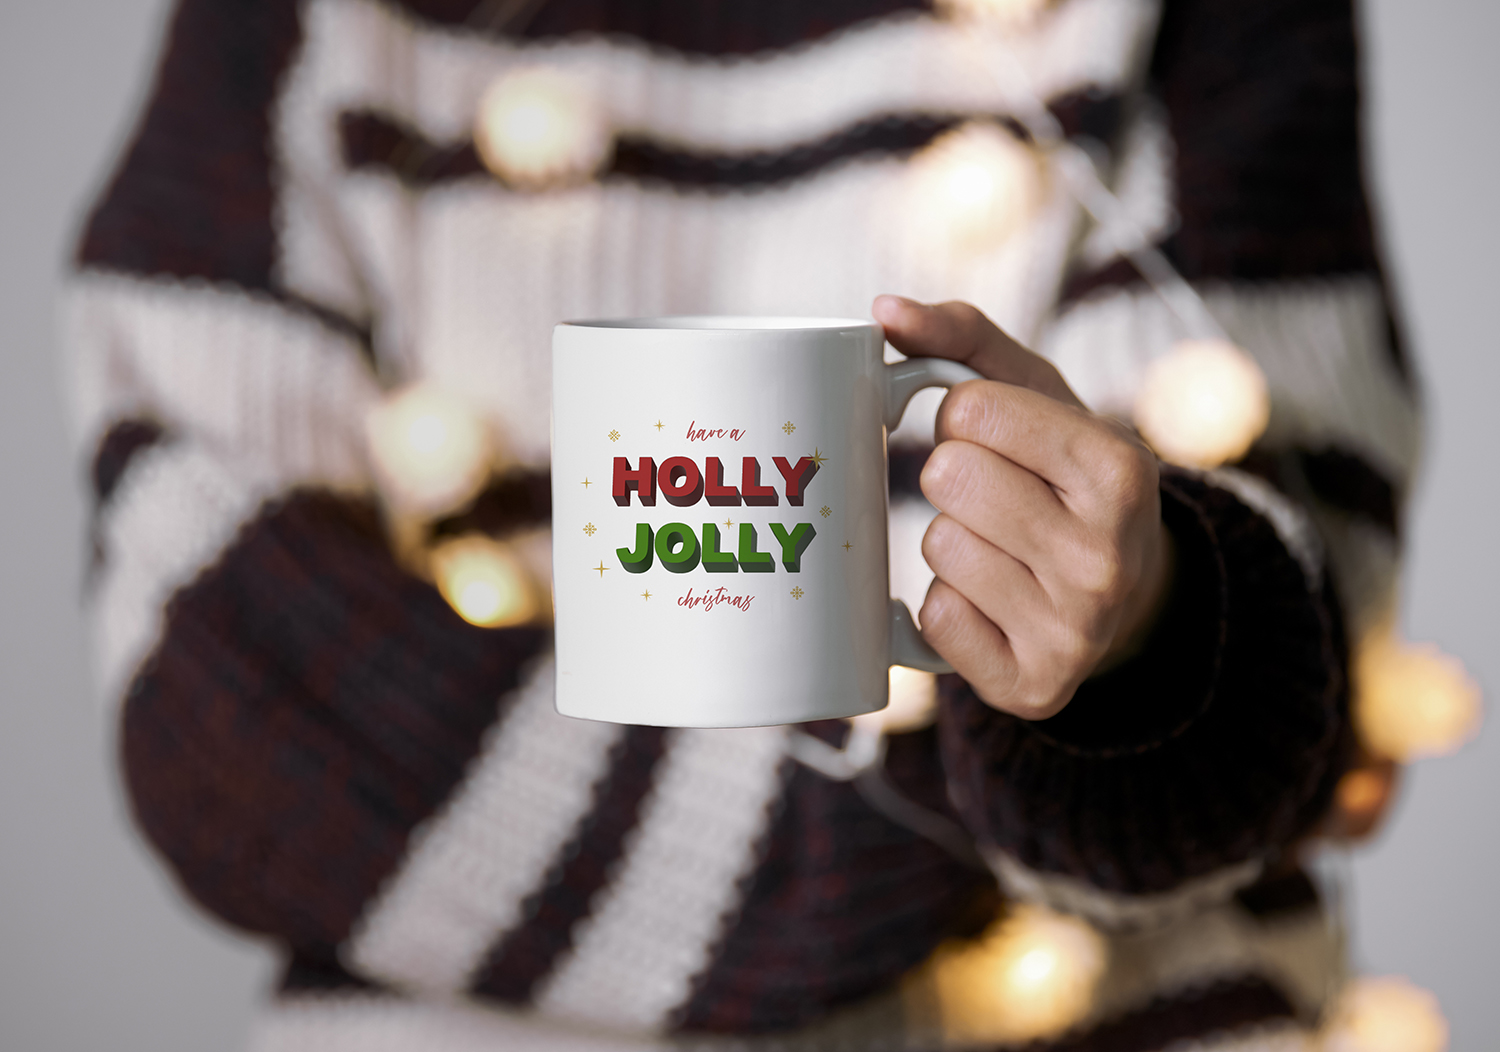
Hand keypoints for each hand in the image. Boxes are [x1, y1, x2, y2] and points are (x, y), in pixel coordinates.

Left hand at [873, 295, 1172, 719]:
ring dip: (950, 540)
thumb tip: (883, 311)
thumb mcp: (1038, 393)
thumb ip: (961, 336)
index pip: (969, 409)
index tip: (994, 433)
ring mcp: (1074, 632)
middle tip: (994, 493)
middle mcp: (1107, 558)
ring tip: (1001, 547)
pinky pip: (934, 621)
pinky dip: (947, 605)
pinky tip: (993, 601)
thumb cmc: (1064, 473)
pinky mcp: (1033, 687)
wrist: (1129, 592)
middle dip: (953, 474)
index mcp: (1120, 472)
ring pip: (938, 549)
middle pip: (947, 478)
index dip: (963, 414)